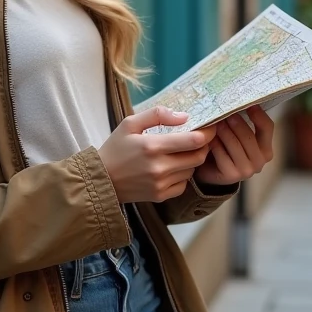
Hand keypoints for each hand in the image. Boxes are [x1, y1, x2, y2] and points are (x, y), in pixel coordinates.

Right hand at [99, 107, 217, 203]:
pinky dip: (183, 175)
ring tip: (181, 152)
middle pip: (198, 157)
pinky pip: (183, 184)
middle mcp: (159, 167)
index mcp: (152, 146)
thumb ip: (157, 114)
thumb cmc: (115, 148)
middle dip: (203, 146)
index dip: (207, 133)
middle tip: (199, 138)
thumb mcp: (130, 123)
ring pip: (191, 170)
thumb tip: (184, 117)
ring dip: (191, 160)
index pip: (193, 141)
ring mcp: (160, 184)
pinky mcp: (160, 196)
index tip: (210, 127)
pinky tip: (172, 168)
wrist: (101, 180)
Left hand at [195, 106, 274, 186]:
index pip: (267, 127)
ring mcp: (247, 170)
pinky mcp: (231, 175)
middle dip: (235, 121)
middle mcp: (260, 161)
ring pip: (234, 144)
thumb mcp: (238, 135)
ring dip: (222, 130)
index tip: (248, 103)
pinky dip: (214, 143)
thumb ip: (241, 122)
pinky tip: (207, 136)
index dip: (258, 114)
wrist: (212, 172)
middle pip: (248, 135)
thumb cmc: (226, 148)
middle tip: (223, 109)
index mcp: (266, 149)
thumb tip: (236, 100)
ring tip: (213, 120)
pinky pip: (221, 153)